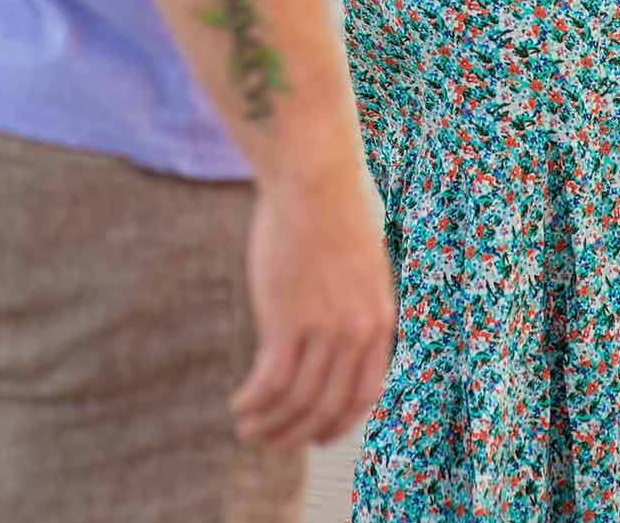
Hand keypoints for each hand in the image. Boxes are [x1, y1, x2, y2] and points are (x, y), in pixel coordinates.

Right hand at [231, 160, 394, 449]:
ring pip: (296, 402)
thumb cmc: (337, 207)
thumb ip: (357, 297)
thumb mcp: (365, 259)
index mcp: (381, 317)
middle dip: (298, 434)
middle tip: (272, 442)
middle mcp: (359, 330)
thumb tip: (343, 319)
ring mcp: (325, 327)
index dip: (339, 422)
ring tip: (248, 428)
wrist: (316, 176)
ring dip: (269, 425)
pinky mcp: (287, 318)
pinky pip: (269, 382)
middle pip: (327, 407)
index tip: (316, 435)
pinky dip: (252, 402)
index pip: (365, 393)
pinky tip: (238, 405)